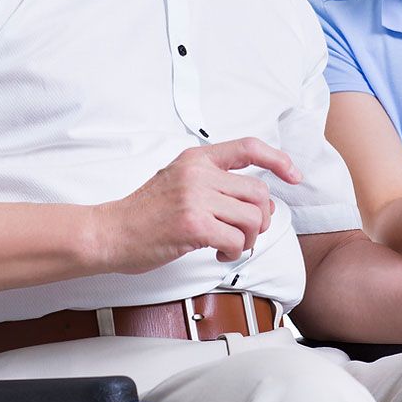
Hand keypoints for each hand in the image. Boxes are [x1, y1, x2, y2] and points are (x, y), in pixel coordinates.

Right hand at [94, 138, 302, 272]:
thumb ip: (213, 182)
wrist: (109, 232)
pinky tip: (217, 254)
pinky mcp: (193, 224)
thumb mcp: (178, 181)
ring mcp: (195, 197)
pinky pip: (236, 239)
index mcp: (196, 159)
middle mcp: (198, 173)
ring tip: (229, 245)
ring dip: (247, 239)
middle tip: (245, 233)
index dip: (278, 160)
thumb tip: (258, 200)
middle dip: (260, 218)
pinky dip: (233, 252)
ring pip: (252, 217)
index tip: (292, 175)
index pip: (248, 147)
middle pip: (258, 192)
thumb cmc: (144, 214)